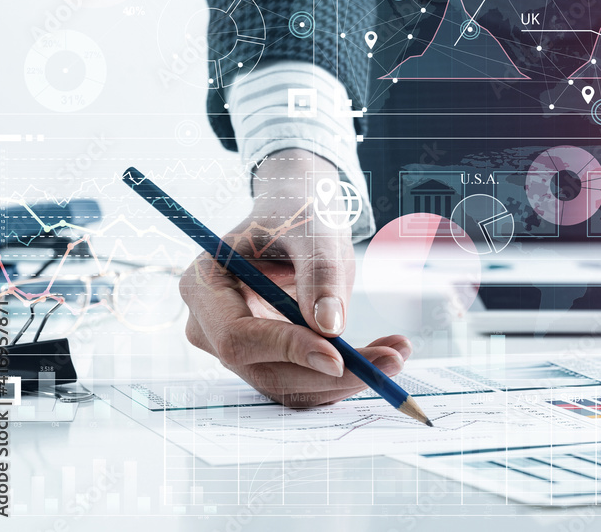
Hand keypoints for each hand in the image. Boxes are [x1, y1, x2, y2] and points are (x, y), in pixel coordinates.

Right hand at [179, 150, 410, 406]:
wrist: (298, 216)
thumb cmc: (298, 214)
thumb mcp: (313, 233)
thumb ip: (319, 275)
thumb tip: (329, 328)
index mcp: (204, 285)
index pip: (236, 337)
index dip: (286, 350)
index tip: (338, 356)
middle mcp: (210, 326)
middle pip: (265, 372)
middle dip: (329, 374)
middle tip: (389, 361)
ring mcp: (237, 347)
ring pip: (290, 386)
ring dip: (345, 379)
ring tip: (396, 353)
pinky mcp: (267, 359)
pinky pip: (304, 381)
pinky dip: (345, 375)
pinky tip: (383, 354)